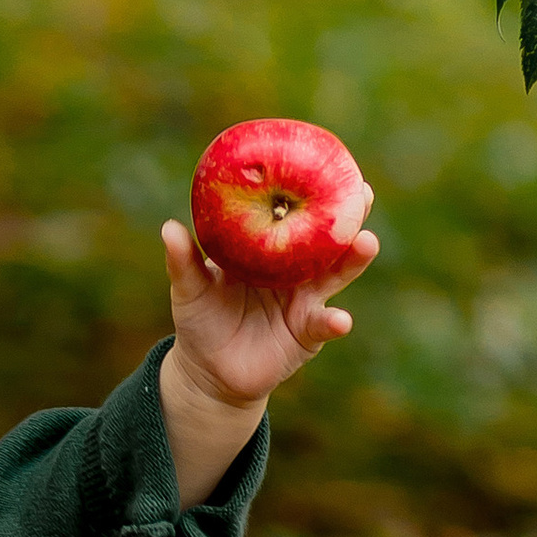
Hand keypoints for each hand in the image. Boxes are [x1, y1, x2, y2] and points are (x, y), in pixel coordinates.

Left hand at [161, 214, 373, 401]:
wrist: (208, 370)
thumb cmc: (201, 320)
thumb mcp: (190, 289)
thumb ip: (183, 262)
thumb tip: (169, 229)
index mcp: (272, 250)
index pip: (298, 215)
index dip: (316, 194)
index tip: (333, 167)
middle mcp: (297, 270)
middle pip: (330, 239)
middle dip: (349, 217)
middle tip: (364, 195)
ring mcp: (307, 300)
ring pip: (337, 275)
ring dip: (354, 259)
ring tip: (367, 242)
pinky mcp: (309, 333)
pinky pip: (325, 324)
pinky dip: (334, 322)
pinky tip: (341, 320)